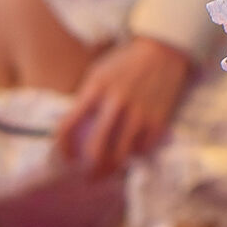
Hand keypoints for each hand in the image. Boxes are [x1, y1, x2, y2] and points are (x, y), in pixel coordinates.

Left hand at [55, 35, 193, 173]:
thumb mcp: (98, 72)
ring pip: (120, 155)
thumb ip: (85, 98)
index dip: (62, 147)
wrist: (164, 49)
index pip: (68, 125)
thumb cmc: (126, 61)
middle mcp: (116, 102)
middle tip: (87, 177)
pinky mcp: (158, 119)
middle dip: (88, 170)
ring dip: (111, 168)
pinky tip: (131, 153)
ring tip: (107, 172)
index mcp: (96, 88)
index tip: (65, 156)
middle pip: (95, 150)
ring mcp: (139, 112)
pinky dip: (135, 155)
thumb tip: (73, 130)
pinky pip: (142, 149)